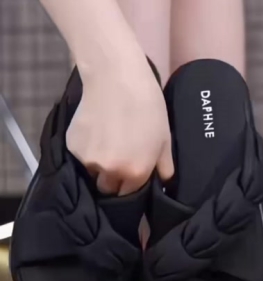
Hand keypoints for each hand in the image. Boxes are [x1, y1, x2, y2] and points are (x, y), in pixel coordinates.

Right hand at [66, 63, 173, 195]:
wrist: (116, 78)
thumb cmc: (148, 108)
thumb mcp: (165, 139)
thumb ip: (165, 168)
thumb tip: (164, 184)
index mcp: (135, 173)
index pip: (128, 196)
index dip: (129, 187)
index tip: (130, 177)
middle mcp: (111, 173)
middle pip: (108, 189)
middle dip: (113, 180)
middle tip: (118, 159)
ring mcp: (89, 161)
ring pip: (93, 174)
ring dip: (99, 166)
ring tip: (106, 144)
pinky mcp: (73, 147)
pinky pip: (81, 158)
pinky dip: (87, 151)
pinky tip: (95, 132)